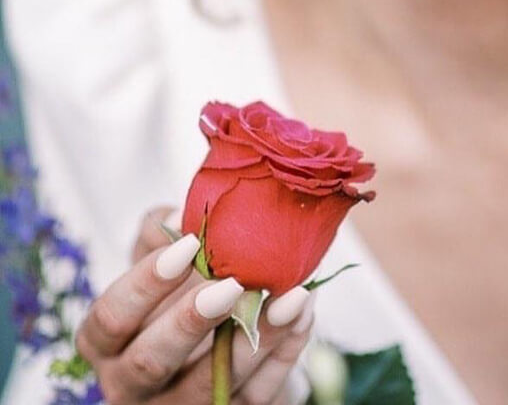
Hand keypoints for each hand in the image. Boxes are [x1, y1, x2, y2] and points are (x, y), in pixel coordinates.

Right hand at [75, 205, 315, 403]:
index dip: (145, 283)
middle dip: (191, 322)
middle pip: (150, 363)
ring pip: (211, 386)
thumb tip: (179, 217)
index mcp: (107, 343)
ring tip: (292, 295)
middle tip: (232, 284)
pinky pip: (256, 395)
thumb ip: (159, 234)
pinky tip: (304, 314)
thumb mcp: (158, 259)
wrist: (213, 332)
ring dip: (256, 338)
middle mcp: (131, 386)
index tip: (189, 245)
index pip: (109, 319)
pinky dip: (284, 354)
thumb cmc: (177, 288)